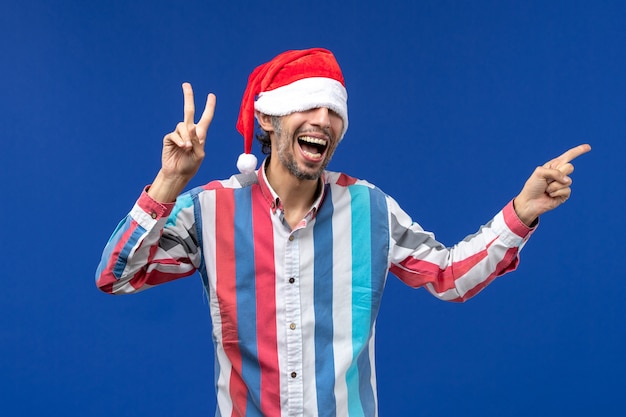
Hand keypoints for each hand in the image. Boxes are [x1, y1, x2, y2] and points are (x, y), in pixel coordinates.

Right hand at [148, 83, 215, 201]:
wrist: (177, 174)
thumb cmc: (190, 166)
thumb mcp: (199, 155)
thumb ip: (197, 141)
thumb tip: (191, 127)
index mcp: (200, 134)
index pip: (206, 118)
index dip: (209, 107)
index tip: (211, 96)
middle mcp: (190, 131)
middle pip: (189, 111)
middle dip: (188, 97)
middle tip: (186, 84)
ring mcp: (179, 134)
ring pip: (182, 126)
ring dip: (186, 136)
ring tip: (187, 148)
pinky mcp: (170, 138)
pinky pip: (174, 134)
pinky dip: (180, 141)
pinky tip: (182, 147)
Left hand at [513, 144, 590, 225]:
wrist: (529, 202)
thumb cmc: (532, 186)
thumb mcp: (539, 173)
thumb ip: (554, 172)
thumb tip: (567, 180)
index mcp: (553, 166)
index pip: (568, 156)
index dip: (578, 151)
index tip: (588, 147)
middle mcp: (560, 174)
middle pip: (570, 167)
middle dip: (558, 173)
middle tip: (547, 180)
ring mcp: (563, 184)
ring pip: (567, 181)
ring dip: (554, 186)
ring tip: (546, 189)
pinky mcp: (564, 194)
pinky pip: (566, 190)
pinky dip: (556, 193)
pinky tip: (550, 195)